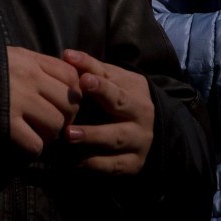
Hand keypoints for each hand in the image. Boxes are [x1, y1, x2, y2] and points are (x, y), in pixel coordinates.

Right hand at [6, 46, 81, 154]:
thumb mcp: (10, 58)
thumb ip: (36, 66)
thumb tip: (65, 80)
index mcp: (30, 60)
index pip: (70, 76)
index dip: (72, 93)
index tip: (61, 102)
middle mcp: (28, 78)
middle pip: (70, 103)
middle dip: (66, 117)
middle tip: (51, 122)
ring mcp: (18, 101)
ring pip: (57, 124)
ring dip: (50, 134)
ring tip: (37, 133)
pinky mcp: (6, 124)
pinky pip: (36, 143)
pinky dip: (33, 148)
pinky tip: (24, 143)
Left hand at [62, 49, 155, 174]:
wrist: (154, 128)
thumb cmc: (123, 97)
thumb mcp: (115, 81)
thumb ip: (91, 69)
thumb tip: (67, 55)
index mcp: (134, 94)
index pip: (116, 88)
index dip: (100, 85)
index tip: (84, 80)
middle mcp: (140, 118)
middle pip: (120, 112)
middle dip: (99, 111)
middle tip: (73, 117)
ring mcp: (138, 142)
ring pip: (115, 140)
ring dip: (92, 138)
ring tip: (69, 135)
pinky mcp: (132, 164)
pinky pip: (112, 165)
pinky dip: (93, 163)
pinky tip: (73, 160)